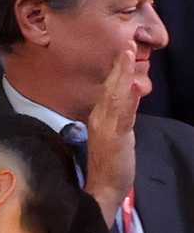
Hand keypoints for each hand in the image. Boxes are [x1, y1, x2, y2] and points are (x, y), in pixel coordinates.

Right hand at [85, 47, 143, 220]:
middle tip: (127, 43)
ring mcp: (106, 127)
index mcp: (98, 117)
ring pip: (116, 95)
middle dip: (120, 65)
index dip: (116, 69)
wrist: (102, 189)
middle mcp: (99, 118)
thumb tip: (126, 101)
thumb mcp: (113, 137)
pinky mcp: (115, 137)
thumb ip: (118, 119)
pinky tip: (134, 86)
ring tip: (128, 55)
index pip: (108, 89)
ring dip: (122, 74)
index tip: (122, 50)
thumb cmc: (108, 166)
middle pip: (111, 87)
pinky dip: (129, 99)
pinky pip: (124, 115)